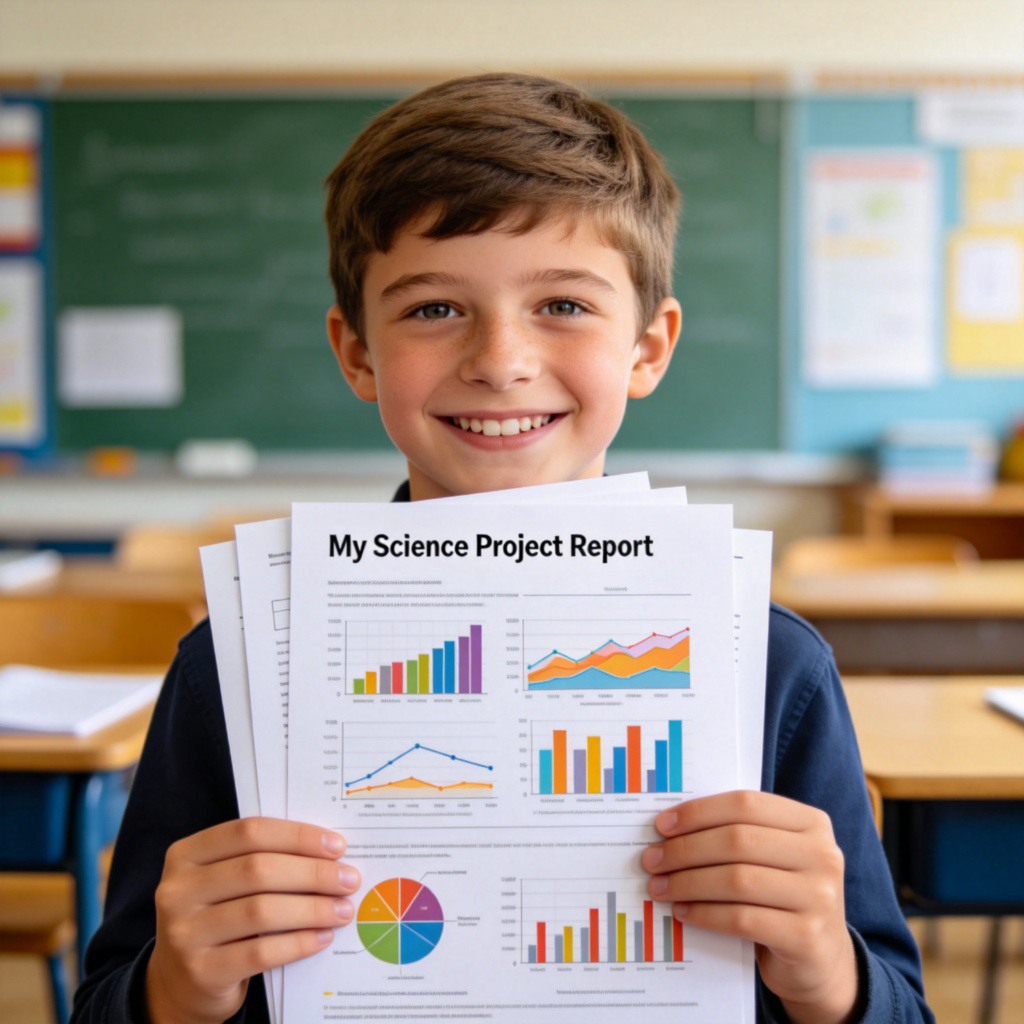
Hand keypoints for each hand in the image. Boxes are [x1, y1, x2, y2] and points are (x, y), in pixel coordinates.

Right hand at [146, 817, 359, 1023]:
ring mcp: (183, 933)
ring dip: (312, 908)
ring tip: (342, 909)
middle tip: (348, 879)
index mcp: (186, 855)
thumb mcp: (226, 881)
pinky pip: (260, 953)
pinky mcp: (199, 972)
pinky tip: (322, 937)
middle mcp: (176, 890)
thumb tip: (330, 853)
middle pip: (257, 870)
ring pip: (261, 911)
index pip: (249, 832)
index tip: (337, 845)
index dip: (297, 836)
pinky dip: (298, 943)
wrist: (181, 982)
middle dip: (312, 872)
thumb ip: (263, 860)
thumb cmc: (219, 917)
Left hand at [642, 791, 861, 1023]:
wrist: (820, 959)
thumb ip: (738, 834)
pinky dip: (705, 914)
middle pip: (737, 840)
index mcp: (811, 823)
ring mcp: (820, 897)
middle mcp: (823, 855)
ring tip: (660, 887)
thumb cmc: (781, 896)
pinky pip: (742, 919)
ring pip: (737, 880)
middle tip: (652, 860)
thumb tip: (669, 827)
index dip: (699, 812)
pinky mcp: (807, 937)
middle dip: (685, 849)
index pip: (745, 804)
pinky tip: (683, 912)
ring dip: (688, 883)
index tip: (662, 825)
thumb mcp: (773, 856)